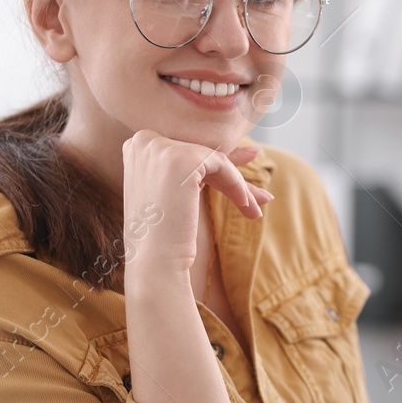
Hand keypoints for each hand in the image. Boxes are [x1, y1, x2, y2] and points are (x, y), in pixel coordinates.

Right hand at [121, 130, 270, 276]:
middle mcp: (144, 141)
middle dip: (233, 177)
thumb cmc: (165, 234)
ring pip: (215, 160)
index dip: (217, 169)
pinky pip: (222, 165)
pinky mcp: (180, 159)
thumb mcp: (180, 192)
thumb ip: (202, 169)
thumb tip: (251, 151)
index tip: (242, 182)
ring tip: (257, 208)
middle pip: (202, 155)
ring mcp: (160, 148)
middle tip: (264, 196)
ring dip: (239, 186)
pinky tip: (246, 206)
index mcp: (137, 146)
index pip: (187, 151)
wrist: (154, 261)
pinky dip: (238, 185)